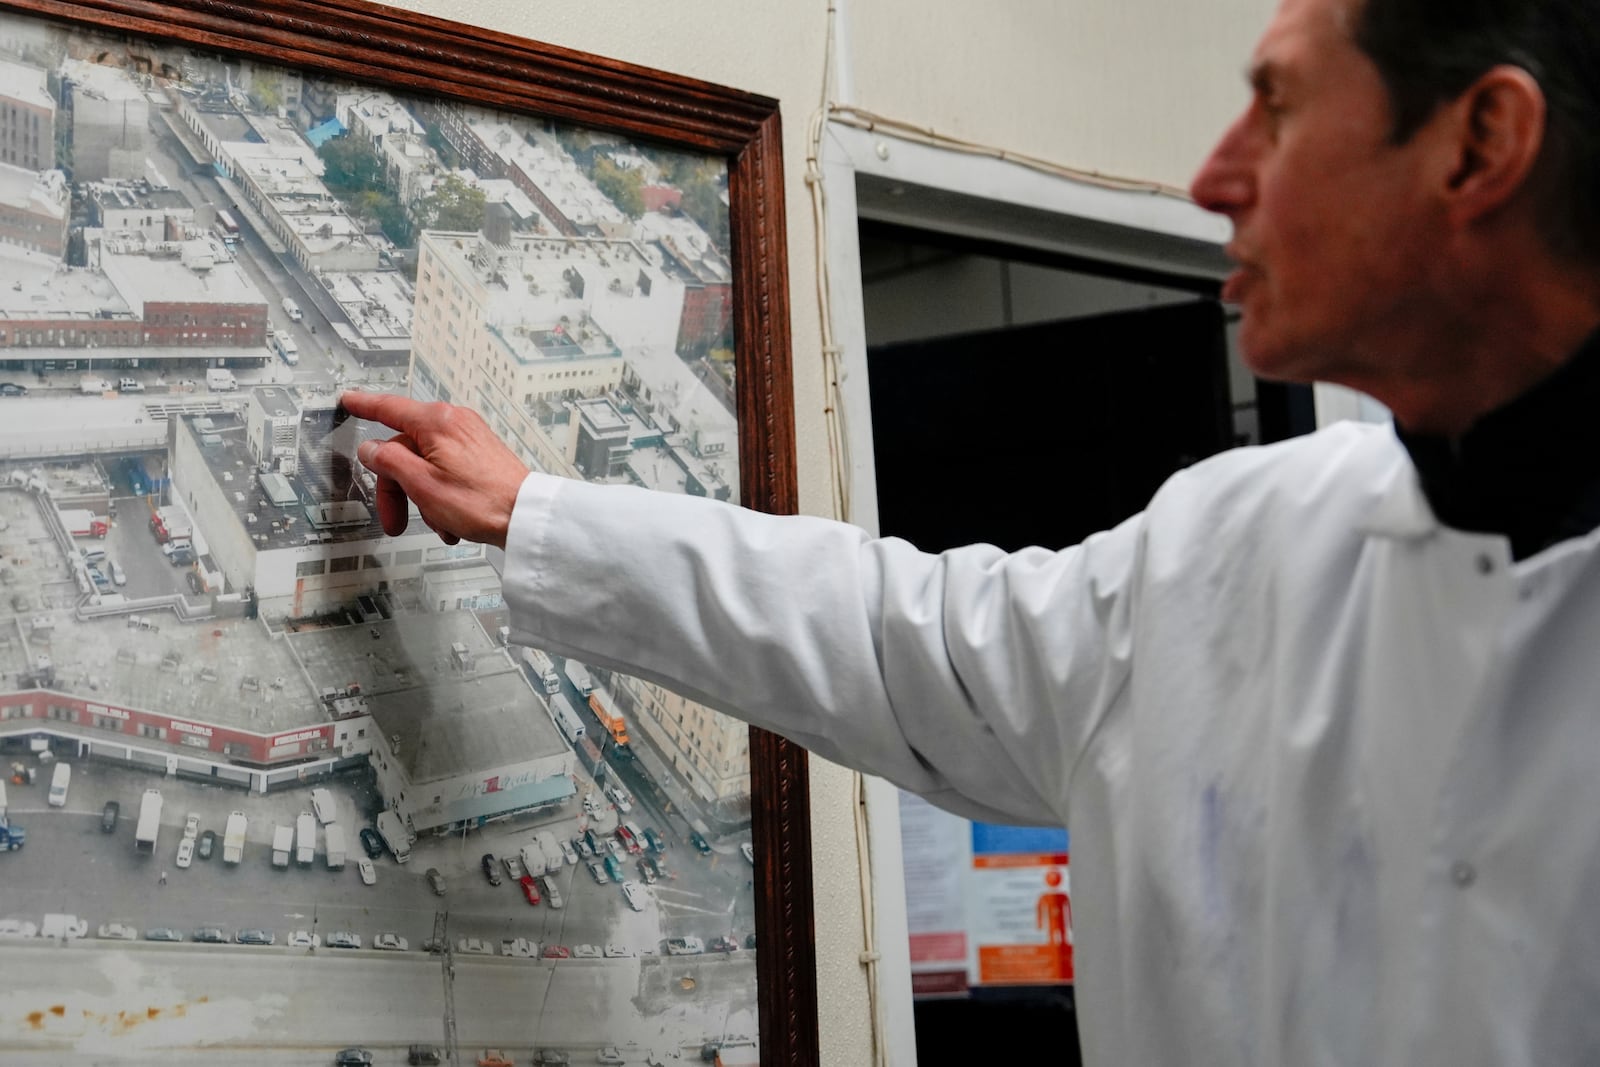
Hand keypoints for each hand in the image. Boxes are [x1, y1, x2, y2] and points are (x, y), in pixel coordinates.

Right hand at [338, 391, 528, 547]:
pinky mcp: (480, 456)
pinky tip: (451, 522)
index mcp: (437, 422)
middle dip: (397, 488)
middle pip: (405, 450)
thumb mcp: (421, 483)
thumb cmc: (482, 501)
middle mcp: (455, 423)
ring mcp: (469, 439)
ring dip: (424, 499)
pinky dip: (442, 499)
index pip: (388, 408)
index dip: (364, 406)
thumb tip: (371, 449)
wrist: (526, 517)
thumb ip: (389, 461)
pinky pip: (447, 474)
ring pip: (425, 467)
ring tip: (439, 522)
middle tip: (394, 519)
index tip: (349, 401)